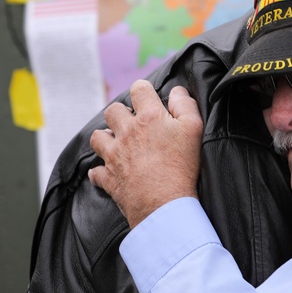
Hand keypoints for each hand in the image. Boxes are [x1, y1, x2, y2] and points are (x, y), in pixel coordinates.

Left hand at [89, 81, 203, 227]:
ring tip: (118, 143)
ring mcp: (114, 155)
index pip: (139, 89)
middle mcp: (126, 132)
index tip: (149, 97)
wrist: (164, 203)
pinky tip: (109, 171)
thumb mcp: (194, 129)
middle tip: (134, 123)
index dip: (144, 90)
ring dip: (106, 137)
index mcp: (148, 118)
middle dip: (121, 113)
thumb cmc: (182, 166)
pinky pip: (96, 171)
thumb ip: (185, 105)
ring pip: (97, 137)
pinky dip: (101, 171)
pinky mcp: (109, 177)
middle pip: (112, 110)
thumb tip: (177, 91)